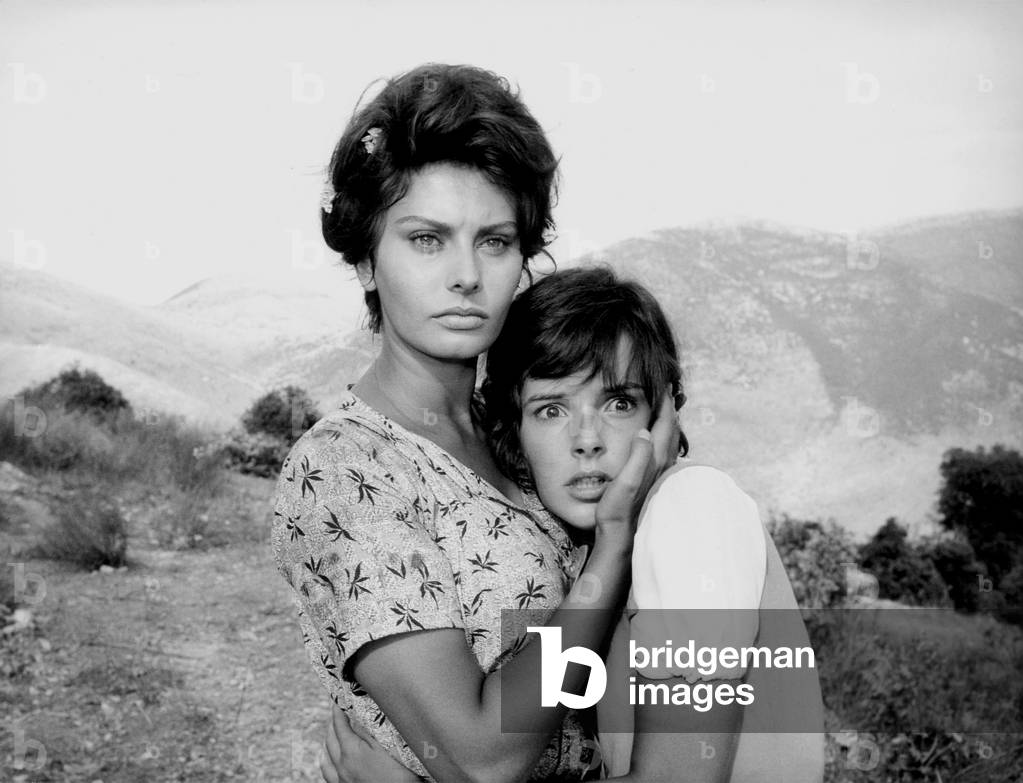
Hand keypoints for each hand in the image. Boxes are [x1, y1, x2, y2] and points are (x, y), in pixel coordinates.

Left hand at [321, 704, 421, 782]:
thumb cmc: (397, 775)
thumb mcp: (386, 747)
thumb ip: (369, 731)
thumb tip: (358, 715)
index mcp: (351, 751)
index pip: (339, 725)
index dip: (337, 710)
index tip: (337, 700)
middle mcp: (342, 765)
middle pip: (330, 739)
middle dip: (332, 723)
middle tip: (337, 713)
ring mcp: (341, 779)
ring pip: (325, 757)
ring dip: (327, 742)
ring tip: (330, 734)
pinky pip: (327, 773)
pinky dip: (325, 761)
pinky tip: (328, 760)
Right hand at [594, 388, 680, 542]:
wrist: (621, 538)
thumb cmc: (617, 511)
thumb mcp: (623, 482)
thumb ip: (636, 456)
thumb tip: (643, 431)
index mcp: (653, 460)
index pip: (664, 424)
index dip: (665, 403)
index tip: (664, 384)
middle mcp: (661, 466)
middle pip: (672, 429)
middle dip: (670, 408)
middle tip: (667, 390)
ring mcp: (659, 474)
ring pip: (671, 440)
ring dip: (670, 422)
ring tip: (666, 408)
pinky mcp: (655, 481)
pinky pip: (666, 450)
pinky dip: (666, 436)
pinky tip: (658, 439)